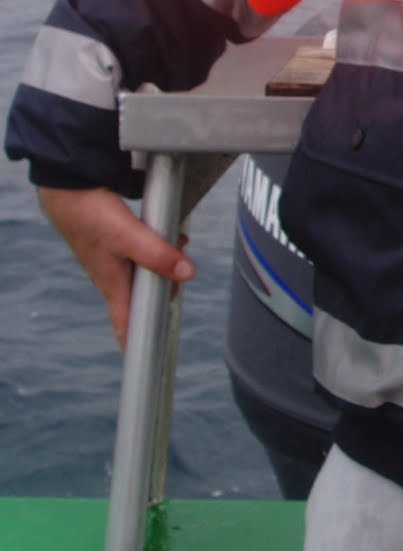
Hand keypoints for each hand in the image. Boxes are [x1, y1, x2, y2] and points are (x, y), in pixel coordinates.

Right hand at [37, 185, 195, 350]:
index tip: (147, 362)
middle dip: (167, 291)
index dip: (135, 345)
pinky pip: (142, 255)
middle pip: (144, 298)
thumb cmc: (91, 215)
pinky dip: (158, 248)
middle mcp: (112, 278)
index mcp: (113, 285)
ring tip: (180, 244)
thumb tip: (186, 273)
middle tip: (181, 275)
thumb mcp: (128, 236)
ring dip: (165, 264)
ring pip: (145, 274)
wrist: (68, 188)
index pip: (125, 326)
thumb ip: (157, 255)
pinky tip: (170, 234)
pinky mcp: (115, 244)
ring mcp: (112, 262)